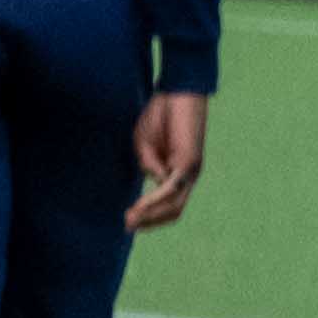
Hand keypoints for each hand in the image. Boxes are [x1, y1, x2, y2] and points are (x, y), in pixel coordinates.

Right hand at [127, 91, 208, 232]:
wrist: (177, 91)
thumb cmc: (160, 116)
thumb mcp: (145, 145)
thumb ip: (148, 165)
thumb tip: (153, 182)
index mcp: (176, 173)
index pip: (167, 205)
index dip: (148, 216)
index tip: (128, 222)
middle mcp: (187, 176)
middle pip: (172, 211)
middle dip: (149, 222)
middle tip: (127, 226)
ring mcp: (190, 171)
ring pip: (174, 205)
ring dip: (151, 215)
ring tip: (131, 219)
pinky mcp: (189, 161)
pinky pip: (171, 187)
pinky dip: (156, 199)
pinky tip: (140, 206)